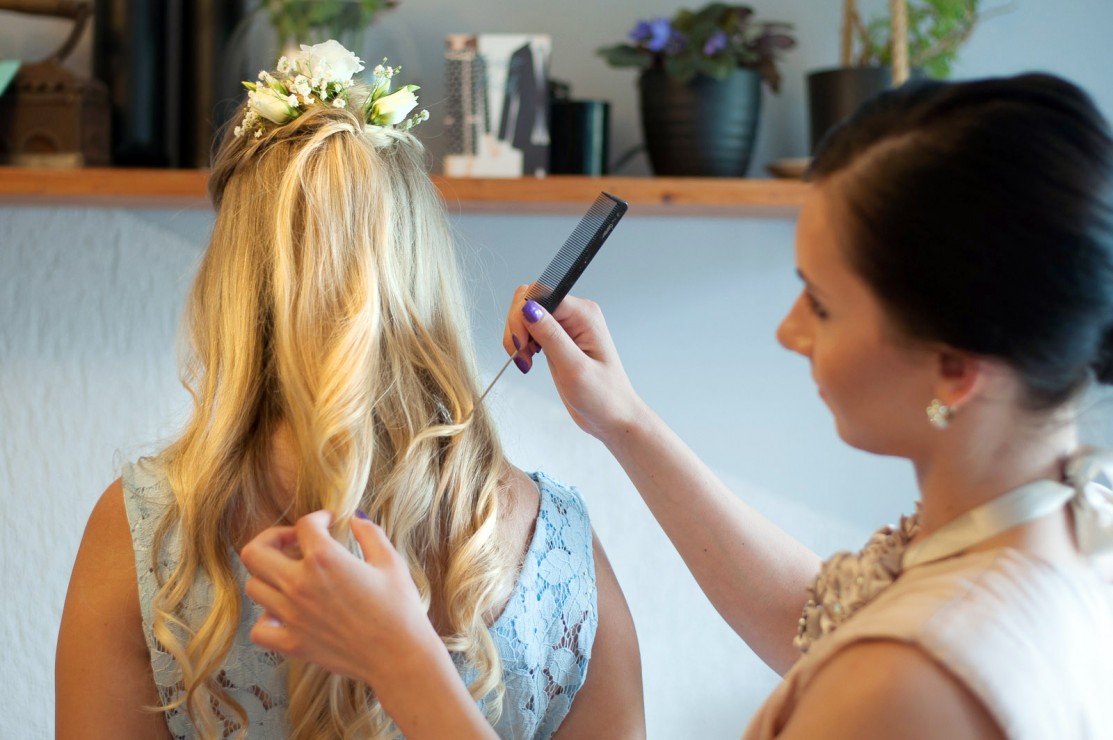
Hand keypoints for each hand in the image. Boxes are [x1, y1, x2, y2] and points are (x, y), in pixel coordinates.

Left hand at [240, 511, 441, 687]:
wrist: (398, 655)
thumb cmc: (399, 608)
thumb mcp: (390, 561)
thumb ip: (369, 534)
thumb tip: (356, 520)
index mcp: (325, 558)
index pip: (304, 525)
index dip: (318, 518)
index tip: (329, 522)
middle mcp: (299, 584)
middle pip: (254, 552)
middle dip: (272, 539)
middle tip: (294, 543)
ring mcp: (291, 616)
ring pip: (254, 587)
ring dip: (270, 575)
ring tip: (293, 575)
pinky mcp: (292, 644)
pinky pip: (259, 629)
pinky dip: (267, 618)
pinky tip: (286, 612)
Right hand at [502, 285, 645, 440]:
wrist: (612, 417)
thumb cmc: (603, 396)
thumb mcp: (574, 368)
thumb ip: (551, 336)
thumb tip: (529, 308)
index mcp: (583, 314)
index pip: (540, 294)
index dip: (523, 316)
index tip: (522, 345)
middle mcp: (574, 315)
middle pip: (528, 300)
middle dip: (517, 326)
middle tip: (522, 355)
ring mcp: (565, 326)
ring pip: (525, 314)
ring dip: (517, 337)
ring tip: (525, 361)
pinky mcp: (556, 339)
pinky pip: (529, 329)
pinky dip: (521, 344)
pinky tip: (528, 360)